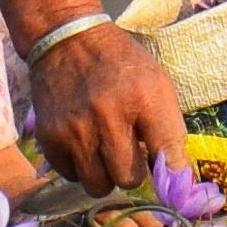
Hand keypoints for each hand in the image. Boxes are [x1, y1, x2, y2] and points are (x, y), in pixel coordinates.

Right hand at [28, 21, 191, 195]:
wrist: (67, 40)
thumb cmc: (120, 64)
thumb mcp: (156, 84)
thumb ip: (169, 131)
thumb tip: (177, 180)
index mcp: (144, 98)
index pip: (167, 154)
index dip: (172, 174)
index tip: (171, 182)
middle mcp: (108, 116)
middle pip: (128, 179)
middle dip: (132, 170)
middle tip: (127, 150)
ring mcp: (75, 129)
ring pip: (98, 186)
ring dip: (104, 174)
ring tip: (103, 150)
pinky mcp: (49, 137)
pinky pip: (71, 176)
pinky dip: (79, 167)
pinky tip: (82, 143)